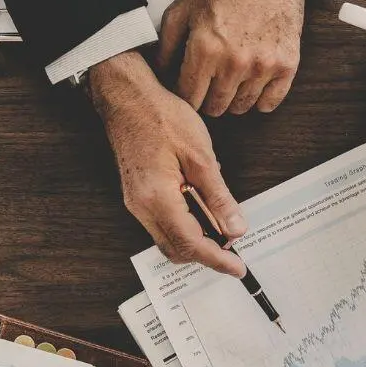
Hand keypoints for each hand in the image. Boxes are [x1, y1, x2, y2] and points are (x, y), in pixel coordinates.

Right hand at [88, 50, 247, 276]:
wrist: (128, 98)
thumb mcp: (201, 155)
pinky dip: (184, 227)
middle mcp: (141, 207)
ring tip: (222, 228)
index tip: (237, 268)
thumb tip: (235, 228)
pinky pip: (162, 224)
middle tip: (234, 250)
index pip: (191, 244)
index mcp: (157, 198)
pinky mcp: (137, 196)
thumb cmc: (160, 117)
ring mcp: (136, 203)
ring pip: (168, 239)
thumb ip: (218, 197)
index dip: (217, 260)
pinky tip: (202, 211)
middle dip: (206, 255)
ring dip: (195, 241)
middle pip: (176, 249)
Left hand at [158, 0, 305, 115]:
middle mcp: (233, 63)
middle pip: (214, 107)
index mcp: (204, 49)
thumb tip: (160, 72)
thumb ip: (167, 44)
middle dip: (206, 99)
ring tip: (230, 81)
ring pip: (241, 107)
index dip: (184, 96)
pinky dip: (260, 100)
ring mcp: (263, 66)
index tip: (187, 89)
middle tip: (208, 84)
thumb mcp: (184, 6)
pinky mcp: (287, 64)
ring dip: (233, 99)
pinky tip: (253, 86)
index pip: (188, 97)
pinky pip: (270, 103)